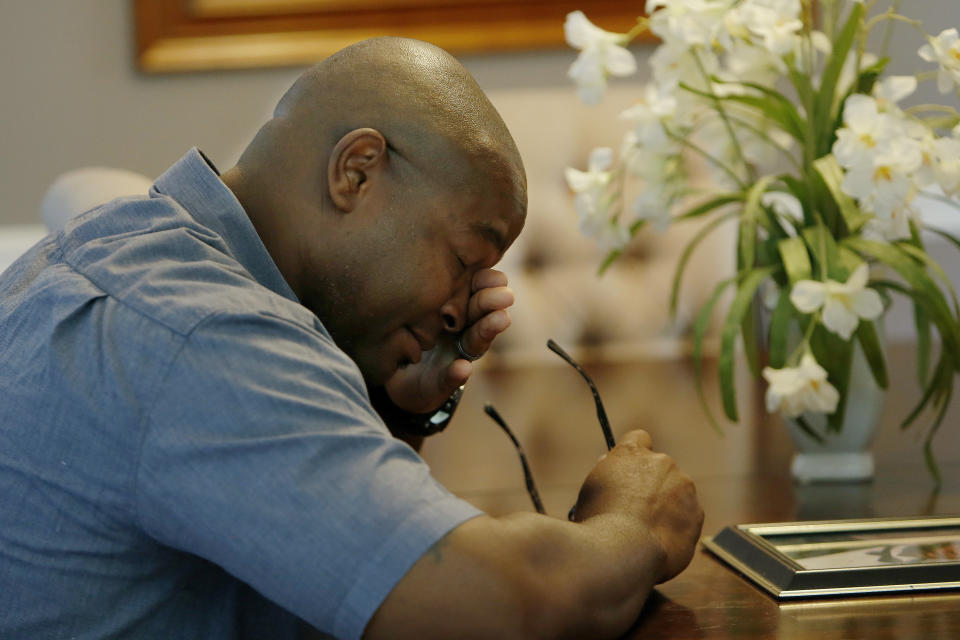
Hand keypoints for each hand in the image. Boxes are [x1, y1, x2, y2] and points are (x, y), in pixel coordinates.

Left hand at [384, 269, 513, 412]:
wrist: (401, 375)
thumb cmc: (412, 330)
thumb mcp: (421, 301)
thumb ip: (438, 282)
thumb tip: (447, 240)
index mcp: (457, 308)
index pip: (477, 290)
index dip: (488, 282)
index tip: (498, 277)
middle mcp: (463, 332)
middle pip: (480, 314)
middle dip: (492, 303)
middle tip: (506, 296)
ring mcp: (457, 357)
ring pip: (475, 342)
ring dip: (487, 330)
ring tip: (500, 320)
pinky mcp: (444, 381)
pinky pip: (450, 377)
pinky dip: (456, 373)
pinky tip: (462, 368)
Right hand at [572, 430, 703, 582]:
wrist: (623, 551)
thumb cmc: (598, 521)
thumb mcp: (592, 489)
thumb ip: (607, 472)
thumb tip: (611, 464)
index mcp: (632, 452)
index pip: (639, 438)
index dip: (635, 456)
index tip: (629, 472)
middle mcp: (661, 462)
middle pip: (660, 468)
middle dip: (652, 485)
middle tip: (636, 510)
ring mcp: (683, 487)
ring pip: (677, 492)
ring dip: (667, 505)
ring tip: (647, 532)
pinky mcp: (697, 513)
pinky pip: (688, 516)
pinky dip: (677, 526)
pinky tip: (660, 542)